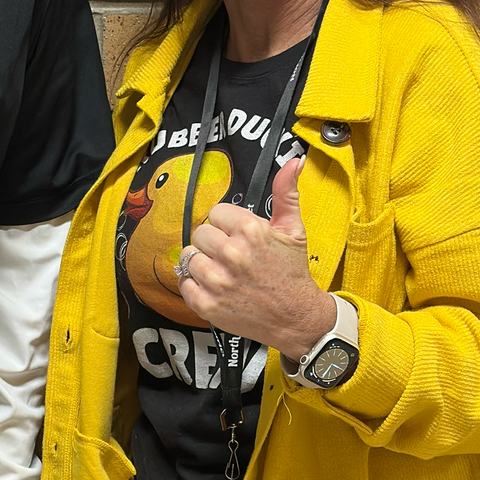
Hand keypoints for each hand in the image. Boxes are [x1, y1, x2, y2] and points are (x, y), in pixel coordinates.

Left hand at [179, 158, 336, 364]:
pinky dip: (194, 285)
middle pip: (200, 233)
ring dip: (202, 263)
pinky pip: (183, 282)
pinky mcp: (207, 304)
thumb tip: (294, 161)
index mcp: (250, 230)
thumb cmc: (292, 273)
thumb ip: (286, 193)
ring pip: (189, 256)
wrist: (295, 318)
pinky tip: (214, 287)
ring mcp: (218, 281)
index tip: (238, 237)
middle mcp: (232, 254)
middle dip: (214, 243)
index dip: (226, 225)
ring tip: (223, 272)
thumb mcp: (293, 229)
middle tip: (232, 257)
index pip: (215, 212)